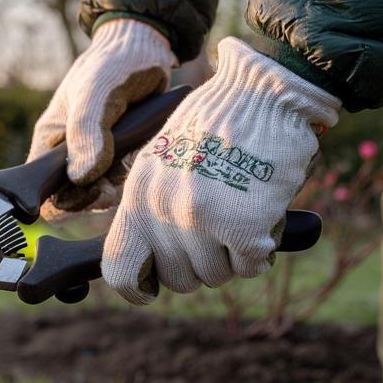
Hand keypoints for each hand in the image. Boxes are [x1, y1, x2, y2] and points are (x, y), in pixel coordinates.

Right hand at [30, 18, 174, 218]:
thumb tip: (81, 178)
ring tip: (129, 158)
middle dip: (94, 196)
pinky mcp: (117, 154)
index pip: (43, 192)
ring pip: (99, 192)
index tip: (93, 189)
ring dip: (116, 184)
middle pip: (72, 199)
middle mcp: (67, 153)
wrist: (146, 47)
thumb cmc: (112, 65)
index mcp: (49, 142)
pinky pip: (120, 179)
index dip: (64, 203)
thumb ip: (86, 134)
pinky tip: (138, 152)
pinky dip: (130, 173)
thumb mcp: (95, 94)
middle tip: (114, 181)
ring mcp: (93, 155)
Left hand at [102, 37, 340, 304]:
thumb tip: (148, 256)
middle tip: (216, 234)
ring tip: (240, 214)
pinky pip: (250, 266)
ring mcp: (201, 222)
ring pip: (215, 276)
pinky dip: (261, 249)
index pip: (119, 268)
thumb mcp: (163, 160)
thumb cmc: (216, 124)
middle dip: (199, 265)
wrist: (263, 94)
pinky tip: (262, 218)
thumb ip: (151, 205)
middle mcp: (162, 212)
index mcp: (138, 195)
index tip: (152, 287)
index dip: (136, 287)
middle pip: (176, 279)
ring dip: (232, 255)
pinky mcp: (242, 227)